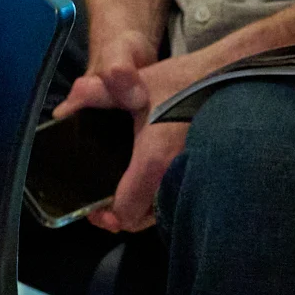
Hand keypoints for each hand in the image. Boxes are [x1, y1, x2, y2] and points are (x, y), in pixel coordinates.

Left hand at [56, 34, 219, 233]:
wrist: (231, 75)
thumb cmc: (183, 79)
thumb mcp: (135, 81)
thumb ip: (94, 93)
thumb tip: (63, 108)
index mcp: (154, 158)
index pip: (126, 211)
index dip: (106, 215)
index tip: (93, 207)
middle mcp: (176, 176)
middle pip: (143, 219)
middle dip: (121, 215)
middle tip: (103, 204)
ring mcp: (196, 178)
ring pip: (162, 213)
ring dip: (142, 208)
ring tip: (123, 193)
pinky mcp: (207, 175)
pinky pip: (178, 200)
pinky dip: (161, 200)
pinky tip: (149, 183)